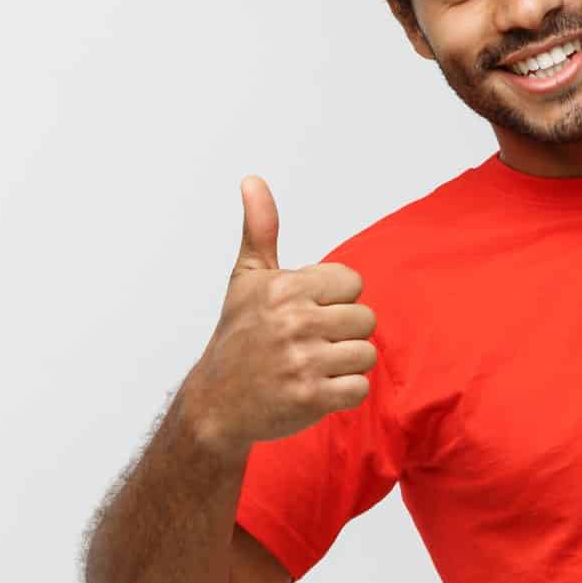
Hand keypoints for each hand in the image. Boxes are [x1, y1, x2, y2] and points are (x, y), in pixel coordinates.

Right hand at [182, 175, 378, 451]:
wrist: (215, 402)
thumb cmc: (238, 336)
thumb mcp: (246, 278)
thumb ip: (260, 229)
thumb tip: (252, 179)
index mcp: (284, 288)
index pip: (352, 284)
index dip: (335, 300)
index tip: (306, 313)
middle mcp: (293, 321)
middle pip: (365, 320)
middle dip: (343, 334)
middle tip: (309, 344)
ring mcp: (302, 361)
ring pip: (366, 354)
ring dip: (345, 365)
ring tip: (313, 366)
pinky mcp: (310, 397)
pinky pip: (359, 388)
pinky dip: (343, 392)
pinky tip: (316, 388)